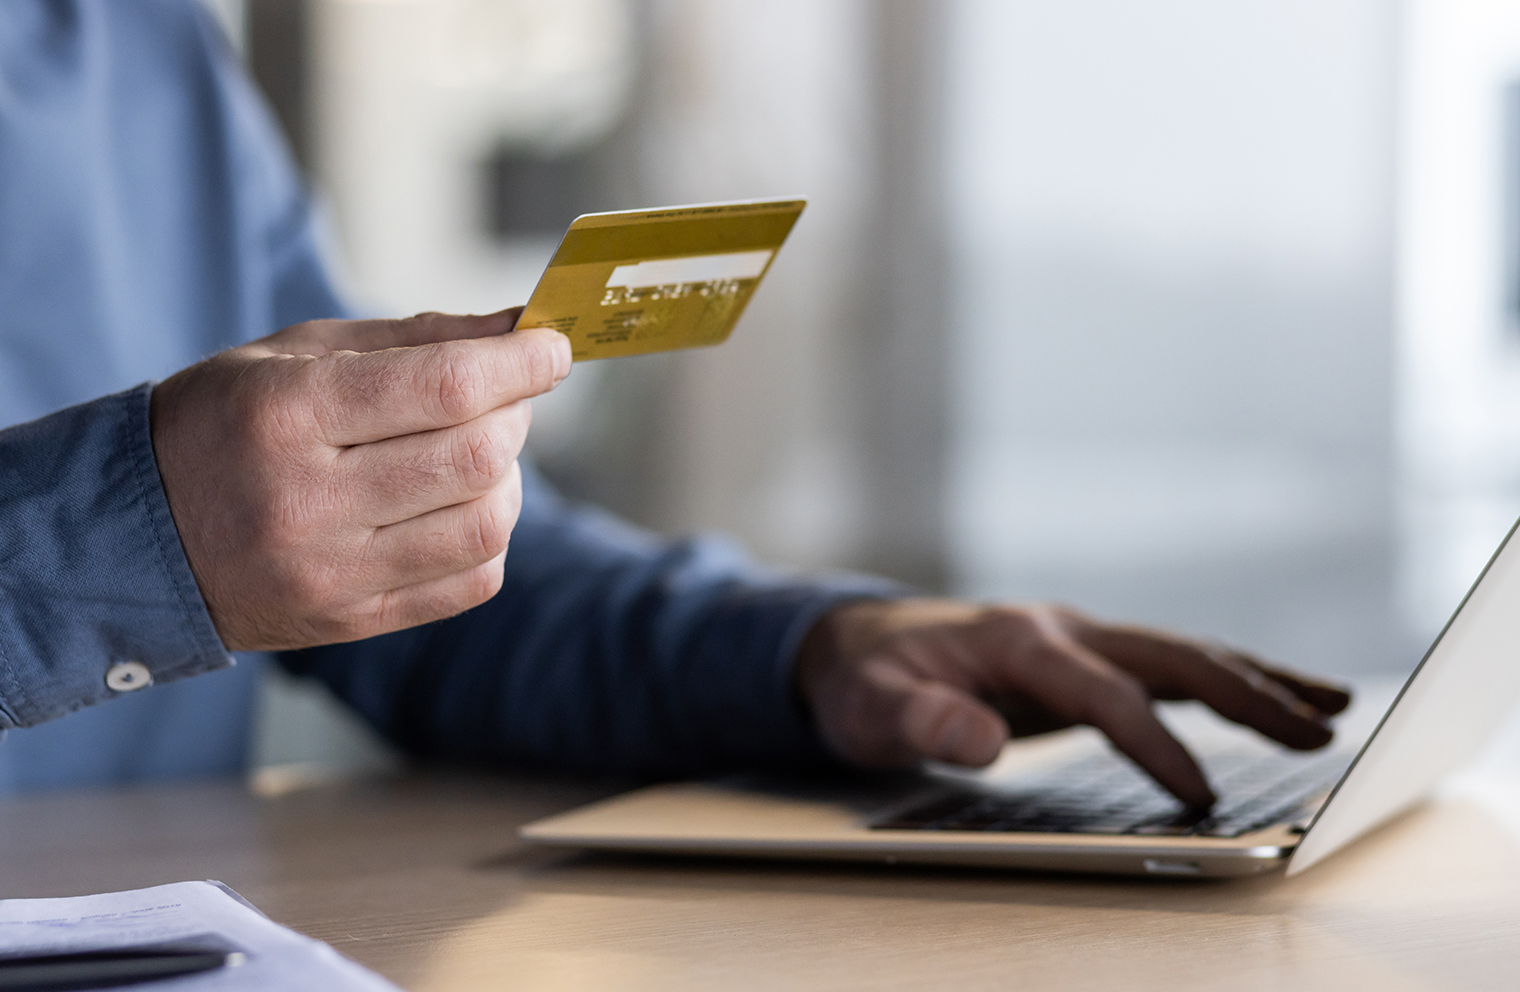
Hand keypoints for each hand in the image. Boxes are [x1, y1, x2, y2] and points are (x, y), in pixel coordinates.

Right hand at [150, 309, 569, 650]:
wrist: (133, 538)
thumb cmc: (222, 426)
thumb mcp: (294, 357)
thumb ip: (413, 339)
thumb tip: (517, 327)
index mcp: (288, 414)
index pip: (443, 386)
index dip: (519, 362)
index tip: (551, 346)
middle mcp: (308, 501)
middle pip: (476, 455)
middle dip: (515, 412)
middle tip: (506, 394)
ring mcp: (331, 573)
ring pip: (486, 523)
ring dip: (508, 476)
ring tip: (477, 451)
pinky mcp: (352, 621)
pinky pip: (471, 580)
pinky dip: (490, 535)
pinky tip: (458, 506)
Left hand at [795, 599, 1351, 806]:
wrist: (856, 643)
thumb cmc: (867, 681)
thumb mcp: (873, 709)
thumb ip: (923, 724)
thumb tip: (984, 742)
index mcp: (1018, 641)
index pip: (1104, 695)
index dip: (1154, 745)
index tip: (1199, 797)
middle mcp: (1060, 629)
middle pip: (1169, 656)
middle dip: (1246, 694)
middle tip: (1320, 732)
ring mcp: (1076, 637)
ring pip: (1180, 652)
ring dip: (1255, 679)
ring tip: (1332, 708)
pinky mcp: (1082, 658)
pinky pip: (1165, 666)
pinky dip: (1223, 680)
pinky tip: (1270, 700)